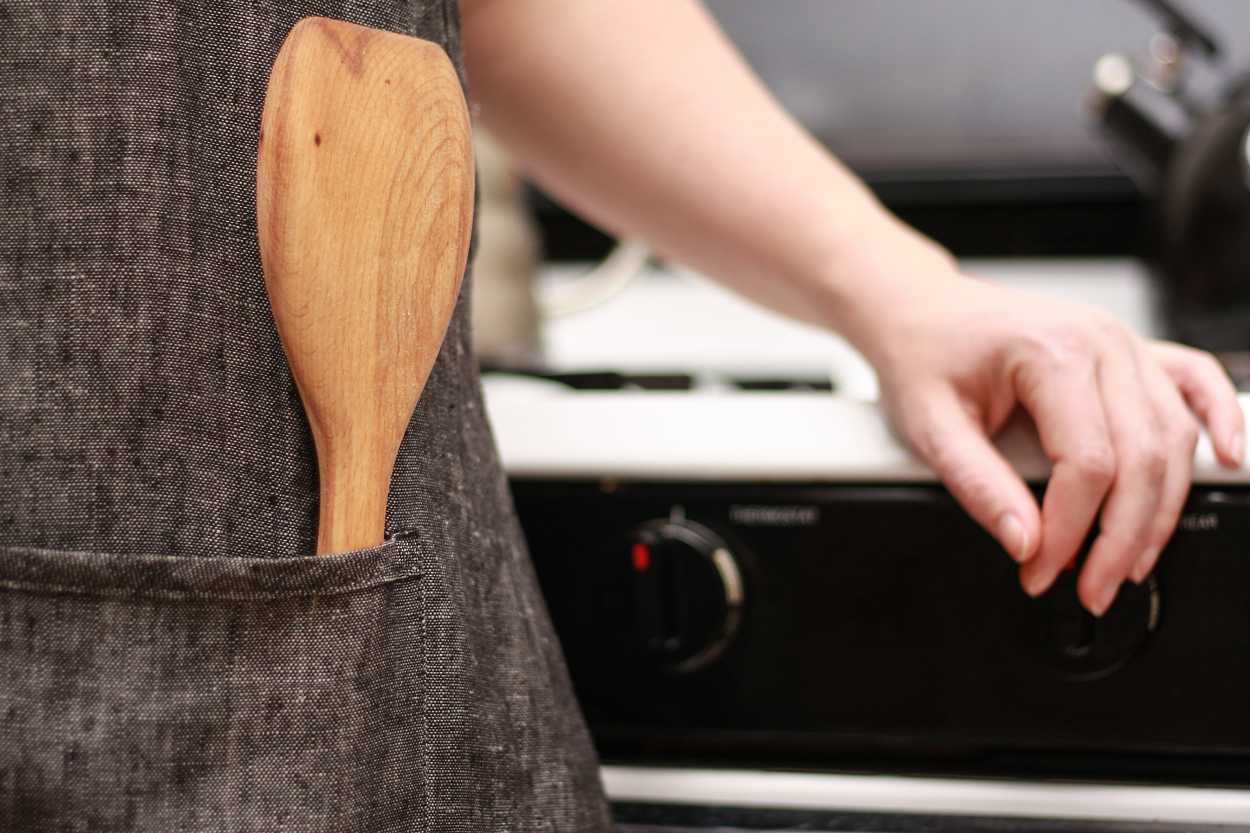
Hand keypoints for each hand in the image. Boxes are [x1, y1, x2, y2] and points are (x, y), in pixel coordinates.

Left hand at [850, 235, 1243, 615]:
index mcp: (1050, 352)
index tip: (1040, 570)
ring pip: (1172, 437)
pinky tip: (1226, 459)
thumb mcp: (929, 427)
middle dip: (1120, 538)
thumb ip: (977, 486)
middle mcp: (1100, 342)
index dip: (1070, 532)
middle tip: (1091, 588)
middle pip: (1142, 458)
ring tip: (1129, 562)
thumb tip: (1024, 542)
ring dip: (1160, 510)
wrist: (921, 310)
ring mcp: (1123, 343)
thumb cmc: (924, 356)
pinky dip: (1217, 420)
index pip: (1087, 464)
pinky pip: (1194, 381)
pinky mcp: (1130, 351)